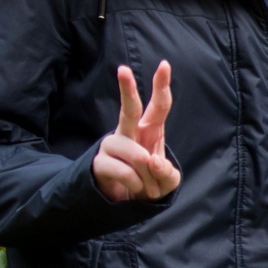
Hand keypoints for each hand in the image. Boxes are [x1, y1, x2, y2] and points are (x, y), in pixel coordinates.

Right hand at [93, 62, 180, 202]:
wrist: (127, 202)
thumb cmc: (150, 183)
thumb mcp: (168, 181)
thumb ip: (167, 173)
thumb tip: (152, 160)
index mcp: (150, 130)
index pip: (159, 106)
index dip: (162, 86)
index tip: (164, 65)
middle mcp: (130, 133)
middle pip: (129, 110)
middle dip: (127, 89)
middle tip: (122, 69)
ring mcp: (112, 145)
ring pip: (136, 155)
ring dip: (146, 175)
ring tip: (146, 185)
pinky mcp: (100, 161)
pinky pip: (124, 172)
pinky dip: (135, 184)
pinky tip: (133, 187)